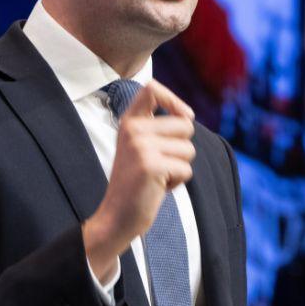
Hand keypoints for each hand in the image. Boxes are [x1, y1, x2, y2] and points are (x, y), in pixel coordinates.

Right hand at [83, 80, 195, 283]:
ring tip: (158, 176)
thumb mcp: (140, 147)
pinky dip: (178, 182)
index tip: (184, 115)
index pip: (151, 89)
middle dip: (182, 148)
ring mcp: (141, 146)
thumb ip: (156, 128)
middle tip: (160, 164)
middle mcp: (133, 129)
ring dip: (180, 167)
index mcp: (129, 122)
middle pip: (185, 125)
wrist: (116, 216)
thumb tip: (188, 115)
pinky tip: (158, 187)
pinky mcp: (152, 165)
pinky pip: (186, 169)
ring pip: (189, 149)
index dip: (174, 99)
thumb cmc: (136, 183)